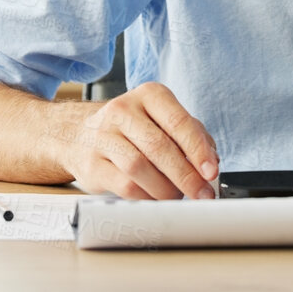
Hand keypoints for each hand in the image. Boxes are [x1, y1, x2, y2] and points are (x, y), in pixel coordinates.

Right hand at [56, 82, 218, 199]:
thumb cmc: (134, 131)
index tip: (211, 172)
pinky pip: (125, 186)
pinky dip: (146, 196)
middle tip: (201, 193)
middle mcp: (123, 109)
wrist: (81, 135)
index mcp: (149, 94)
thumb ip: (192, 137)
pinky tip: (153, 196)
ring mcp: (103, 136)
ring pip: (140, 168)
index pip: (178, 121)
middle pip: (159, 146)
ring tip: (175, 195)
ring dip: (165, 189)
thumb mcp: (164, 122)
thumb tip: (211, 163)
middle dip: (186, 176)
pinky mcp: (92, 163)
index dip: (198, 150)